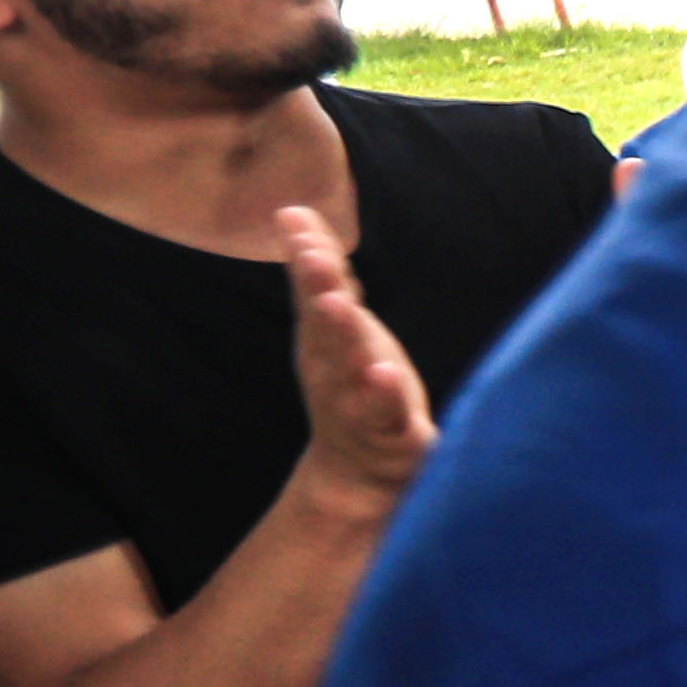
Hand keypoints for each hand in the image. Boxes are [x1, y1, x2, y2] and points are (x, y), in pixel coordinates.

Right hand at [279, 209, 434, 510]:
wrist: (356, 475)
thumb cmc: (351, 383)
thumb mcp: (333, 326)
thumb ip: (318, 272)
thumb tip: (290, 210)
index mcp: (324, 341)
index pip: (313, 295)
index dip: (308, 263)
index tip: (300, 229)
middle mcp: (336, 371)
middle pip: (327, 330)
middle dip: (321, 295)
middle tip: (316, 263)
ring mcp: (361, 406)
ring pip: (352, 372)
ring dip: (346, 342)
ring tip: (340, 308)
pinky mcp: (395, 438)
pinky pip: (391, 419)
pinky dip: (386, 399)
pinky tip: (386, 377)